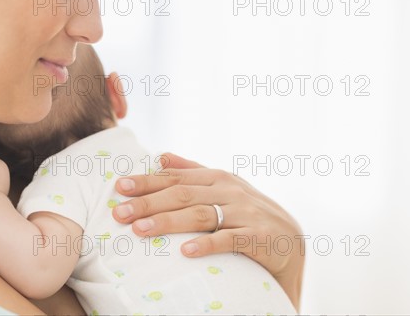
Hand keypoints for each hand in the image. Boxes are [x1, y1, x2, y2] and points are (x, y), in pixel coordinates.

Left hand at [111, 152, 304, 310]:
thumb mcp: (222, 186)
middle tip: (120, 212)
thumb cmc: (247, 212)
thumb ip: (191, 171)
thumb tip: (160, 156)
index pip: (175, 178)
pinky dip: (207, 244)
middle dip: (148, 203)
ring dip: (168, 222)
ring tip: (141, 230)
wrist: (289, 239)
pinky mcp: (257, 237)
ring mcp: (243, 213)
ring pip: (200, 215)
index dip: (147, 182)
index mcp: (216, 178)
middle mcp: (228, 191)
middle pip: (182, 195)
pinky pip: (229, 240)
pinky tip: (186, 251)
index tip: (120, 186)